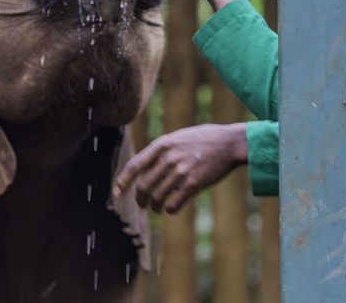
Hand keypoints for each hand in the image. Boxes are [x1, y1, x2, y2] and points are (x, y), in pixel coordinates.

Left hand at [112, 123, 247, 213]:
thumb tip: (147, 166)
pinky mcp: (192, 184)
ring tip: (157, 208)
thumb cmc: (205, 139)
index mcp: (162, 145)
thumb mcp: (178, 137)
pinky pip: (173, 204)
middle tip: (141, 205)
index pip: (134, 165)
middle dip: (139, 199)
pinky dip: (170, 209)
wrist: (229, 143)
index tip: (116, 193)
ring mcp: (179, 172)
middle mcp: (167, 158)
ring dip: (155, 206)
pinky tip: (172, 207)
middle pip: (143, 186)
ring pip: (157, 197)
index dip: (122, 181)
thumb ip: (163, 150)